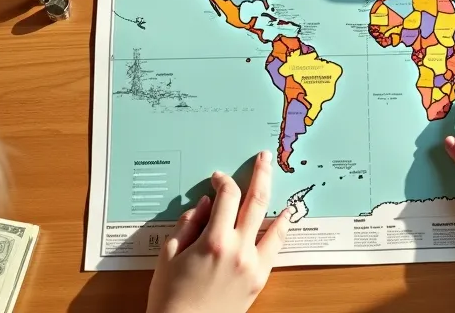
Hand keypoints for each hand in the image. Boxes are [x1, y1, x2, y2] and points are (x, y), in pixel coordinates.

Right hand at [146, 152, 289, 312]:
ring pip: (273, 222)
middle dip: (261, 174)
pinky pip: (275, 247)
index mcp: (214, 240)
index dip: (224, 181)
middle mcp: (239, 249)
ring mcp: (253, 264)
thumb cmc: (170, 296)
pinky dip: (282, 228)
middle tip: (264, 158)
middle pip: (256, 201)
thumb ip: (188, 224)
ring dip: (276, 198)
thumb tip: (206, 203)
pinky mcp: (260, 278)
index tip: (218, 178)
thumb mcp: (169, 255)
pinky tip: (285, 216)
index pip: (227, 197)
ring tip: (278, 179)